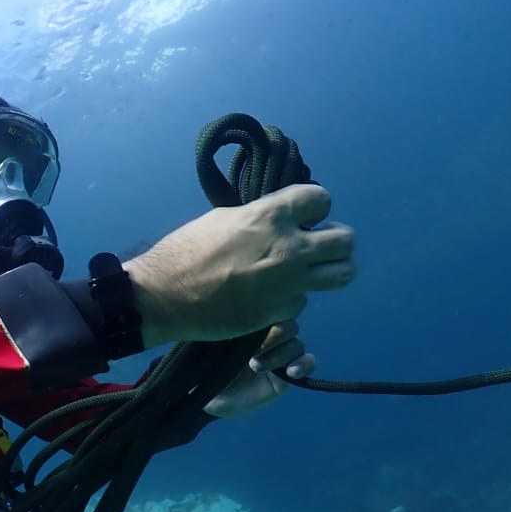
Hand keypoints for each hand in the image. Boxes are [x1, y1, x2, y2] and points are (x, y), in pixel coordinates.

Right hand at [123, 184, 354, 347]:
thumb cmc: (185, 251)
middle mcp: (289, 247)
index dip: (315, 207)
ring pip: (342, 274)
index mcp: (271, 216)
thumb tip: (278, 220)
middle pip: (346, 240)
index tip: (304, 217)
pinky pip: (303, 301)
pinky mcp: (279, 311)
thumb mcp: (224, 219)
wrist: (164, 296)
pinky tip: (271, 297)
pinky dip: (291, 298)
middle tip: (317, 245)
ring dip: (330, 270)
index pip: (321, 200)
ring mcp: (288, 282)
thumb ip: (260, 218)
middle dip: (335, 240)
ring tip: (311, 271)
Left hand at [203, 320, 314, 417]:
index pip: (270, 310)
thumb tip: (218, 314)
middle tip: (253, 352)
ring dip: (282, 353)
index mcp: (250, 326)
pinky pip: (307, 362)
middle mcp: (267, 338)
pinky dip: (304, 364)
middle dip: (274, 335)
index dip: (265, 315)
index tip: (246, 327)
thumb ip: (214, 332)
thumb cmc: (203, 371)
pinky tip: (291, 373)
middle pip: (287, 324)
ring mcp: (279, 355)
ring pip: (296, 342)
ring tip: (257, 366)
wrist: (208, 401)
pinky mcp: (287, 375)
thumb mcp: (204, 351)